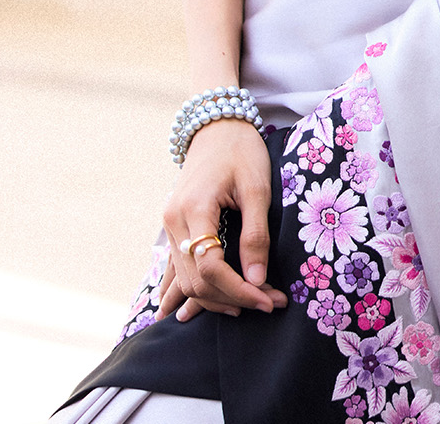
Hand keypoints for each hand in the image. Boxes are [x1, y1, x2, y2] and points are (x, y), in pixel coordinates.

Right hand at [155, 118, 287, 322]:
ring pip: (186, 280)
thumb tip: (257, 281)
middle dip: (233, 298)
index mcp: (194, 209)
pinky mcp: (173, 227)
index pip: (212, 269)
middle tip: (270, 302)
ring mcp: (169, 226)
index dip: (241, 290)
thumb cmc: (241, 151)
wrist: (217, 125)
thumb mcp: (256, 187)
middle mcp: (173, 222)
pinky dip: (190, 290)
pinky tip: (188, 313)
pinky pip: (177, 268)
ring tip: (252, 303)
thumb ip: (255, 234)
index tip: (270, 300)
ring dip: (216, 299)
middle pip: (196, 281)